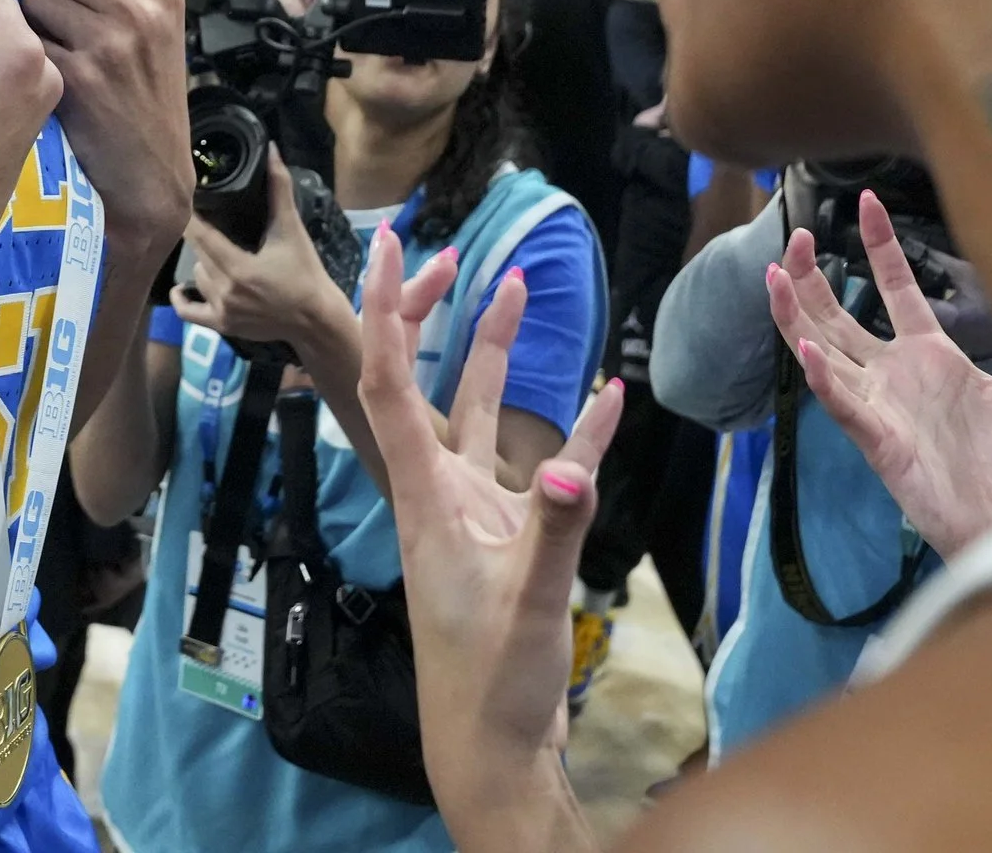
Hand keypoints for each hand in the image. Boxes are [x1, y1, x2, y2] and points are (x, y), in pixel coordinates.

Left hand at [19, 0, 192, 259]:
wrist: (151, 171)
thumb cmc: (145, 93)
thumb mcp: (154, 26)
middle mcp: (139, 7)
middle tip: (47, 6)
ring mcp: (109, 42)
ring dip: (26, 13)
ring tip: (51, 42)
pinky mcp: (76, 76)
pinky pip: (24, 35)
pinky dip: (25, 47)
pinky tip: (44, 68)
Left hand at [177, 147, 348, 349]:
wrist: (315, 317)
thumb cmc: (305, 271)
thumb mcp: (292, 229)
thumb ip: (279, 189)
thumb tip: (272, 150)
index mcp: (239, 267)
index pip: (201, 236)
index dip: (189, 217)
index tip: (181, 199)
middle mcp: (226, 291)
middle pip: (199, 255)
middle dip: (204, 238)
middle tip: (210, 223)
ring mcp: (223, 311)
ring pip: (198, 278)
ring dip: (205, 264)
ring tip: (218, 252)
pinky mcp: (222, 326)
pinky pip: (190, 314)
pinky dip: (182, 300)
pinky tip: (180, 288)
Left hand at [355, 225, 621, 816]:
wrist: (492, 748)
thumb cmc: (491, 683)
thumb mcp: (528, 602)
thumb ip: (555, 531)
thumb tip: (572, 466)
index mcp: (424, 495)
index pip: (389, 381)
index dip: (384, 308)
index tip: (387, 243)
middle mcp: (439, 490)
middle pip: (422, 380)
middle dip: (431, 314)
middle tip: (454, 252)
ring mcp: (473, 511)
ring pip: (474, 411)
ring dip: (491, 351)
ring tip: (515, 288)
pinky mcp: (508, 535)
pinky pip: (538, 462)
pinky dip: (573, 428)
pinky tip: (606, 397)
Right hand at [767, 190, 991, 556]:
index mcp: (931, 356)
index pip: (895, 287)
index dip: (879, 244)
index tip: (866, 199)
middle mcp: (895, 376)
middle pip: (838, 314)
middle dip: (811, 274)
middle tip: (791, 233)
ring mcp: (881, 407)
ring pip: (822, 351)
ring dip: (795, 315)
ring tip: (774, 276)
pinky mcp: (879, 443)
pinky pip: (842, 405)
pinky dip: (823, 378)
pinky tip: (805, 349)